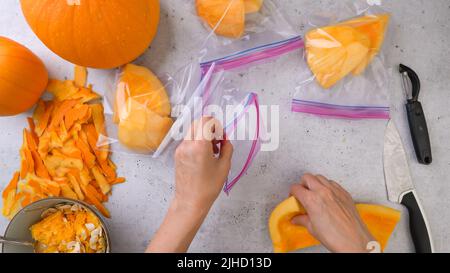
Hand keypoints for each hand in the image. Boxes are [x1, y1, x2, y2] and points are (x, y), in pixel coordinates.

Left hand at [147, 117, 232, 252]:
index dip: (215, 124)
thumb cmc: (209, 186)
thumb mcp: (224, 166)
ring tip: (212, 151)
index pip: (205, 121)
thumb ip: (227, 148)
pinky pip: (188, 141)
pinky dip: (197, 142)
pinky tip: (204, 156)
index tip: (221, 135)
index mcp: (200, 145)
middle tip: (218, 141)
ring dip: (203, 135)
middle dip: (209, 128)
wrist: (190, 201)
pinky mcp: (177, 154)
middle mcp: (187, 144)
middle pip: (197, 123)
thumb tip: (225, 139)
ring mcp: (180, 149)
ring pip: (192, 131)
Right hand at [290, 174, 374, 252]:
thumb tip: (297, 218)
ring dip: (315, 183)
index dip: (292, 193)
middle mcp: (323, 192)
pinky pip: (333, 183)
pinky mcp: (344, 193)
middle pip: (307, 177)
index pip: (296, 188)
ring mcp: (335, 191)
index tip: (294, 198)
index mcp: (312, 200)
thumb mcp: (312, 228)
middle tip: (303, 194)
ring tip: (315, 194)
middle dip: (303, 184)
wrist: (354, 241)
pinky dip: (327, 186)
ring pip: (320, 177)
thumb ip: (302, 220)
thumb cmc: (335, 237)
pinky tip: (327, 196)